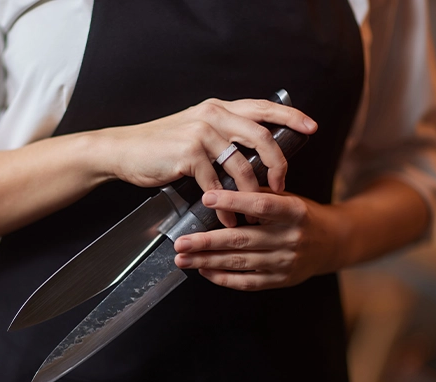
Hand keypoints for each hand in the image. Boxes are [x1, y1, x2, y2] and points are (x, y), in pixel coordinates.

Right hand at [100, 98, 316, 226]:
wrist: (123, 150)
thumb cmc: (160, 145)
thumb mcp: (195, 130)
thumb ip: (221, 134)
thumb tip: (251, 155)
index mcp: (219, 108)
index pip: (263, 107)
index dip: (291, 116)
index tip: (312, 127)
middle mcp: (213, 115)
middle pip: (261, 136)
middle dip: (278, 164)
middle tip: (282, 186)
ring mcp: (201, 133)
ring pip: (241, 165)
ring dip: (251, 194)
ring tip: (255, 213)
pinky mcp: (189, 154)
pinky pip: (217, 185)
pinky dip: (226, 207)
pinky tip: (228, 220)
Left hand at [173, 190, 346, 290]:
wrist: (333, 242)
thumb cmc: (303, 215)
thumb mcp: (289, 197)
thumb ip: (258, 194)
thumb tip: (221, 187)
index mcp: (294, 212)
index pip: (261, 205)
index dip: (233, 201)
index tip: (206, 197)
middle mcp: (290, 239)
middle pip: (242, 240)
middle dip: (206, 242)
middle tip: (180, 242)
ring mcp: (285, 262)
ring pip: (240, 263)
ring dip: (207, 261)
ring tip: (182, 258)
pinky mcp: (281, 280)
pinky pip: (247, 281)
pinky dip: (223, 277)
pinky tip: (203, 270)